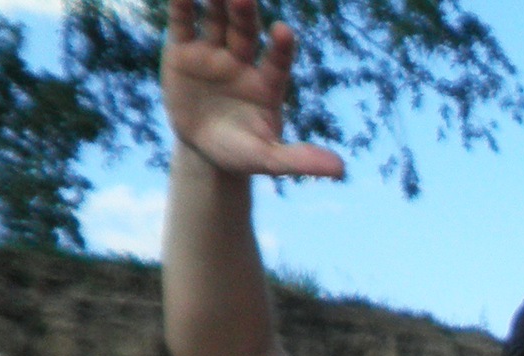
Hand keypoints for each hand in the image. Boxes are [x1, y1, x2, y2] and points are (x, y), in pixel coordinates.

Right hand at [161, 0, 346, 180]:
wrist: (202, 148)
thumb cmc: (241, 152)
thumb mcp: (268, 160)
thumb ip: (300, 160)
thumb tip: (341, 170)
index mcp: (267, 84)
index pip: (277, 62)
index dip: (281, 48)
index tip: (284, 32)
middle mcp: (243, 61)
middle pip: (245, 32)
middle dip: (244, 13)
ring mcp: (213, 53)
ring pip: (216, 20)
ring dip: (216, 1)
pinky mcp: (183, 50)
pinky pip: (183, 23)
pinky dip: (182, 5)